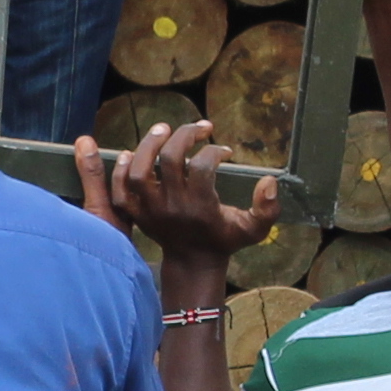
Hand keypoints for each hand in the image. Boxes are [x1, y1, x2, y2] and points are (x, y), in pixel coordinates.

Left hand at [104, 121, 292, 266]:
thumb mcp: (253, 230)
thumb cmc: (224, 240)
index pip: (203, 168)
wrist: (193, 262)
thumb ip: (268, 209)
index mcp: (201, 207)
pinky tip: (130, 152)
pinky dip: (121, 169)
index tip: (224, 151)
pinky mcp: (137, 213)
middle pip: (170, 160)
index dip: (214, 152)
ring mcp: (151, 210)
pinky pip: (120, 191)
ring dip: (149, 145)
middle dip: (184, 136)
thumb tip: (270, 181)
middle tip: (198, 127)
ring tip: (164, 129)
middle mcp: (173, 207)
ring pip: (140, 172)